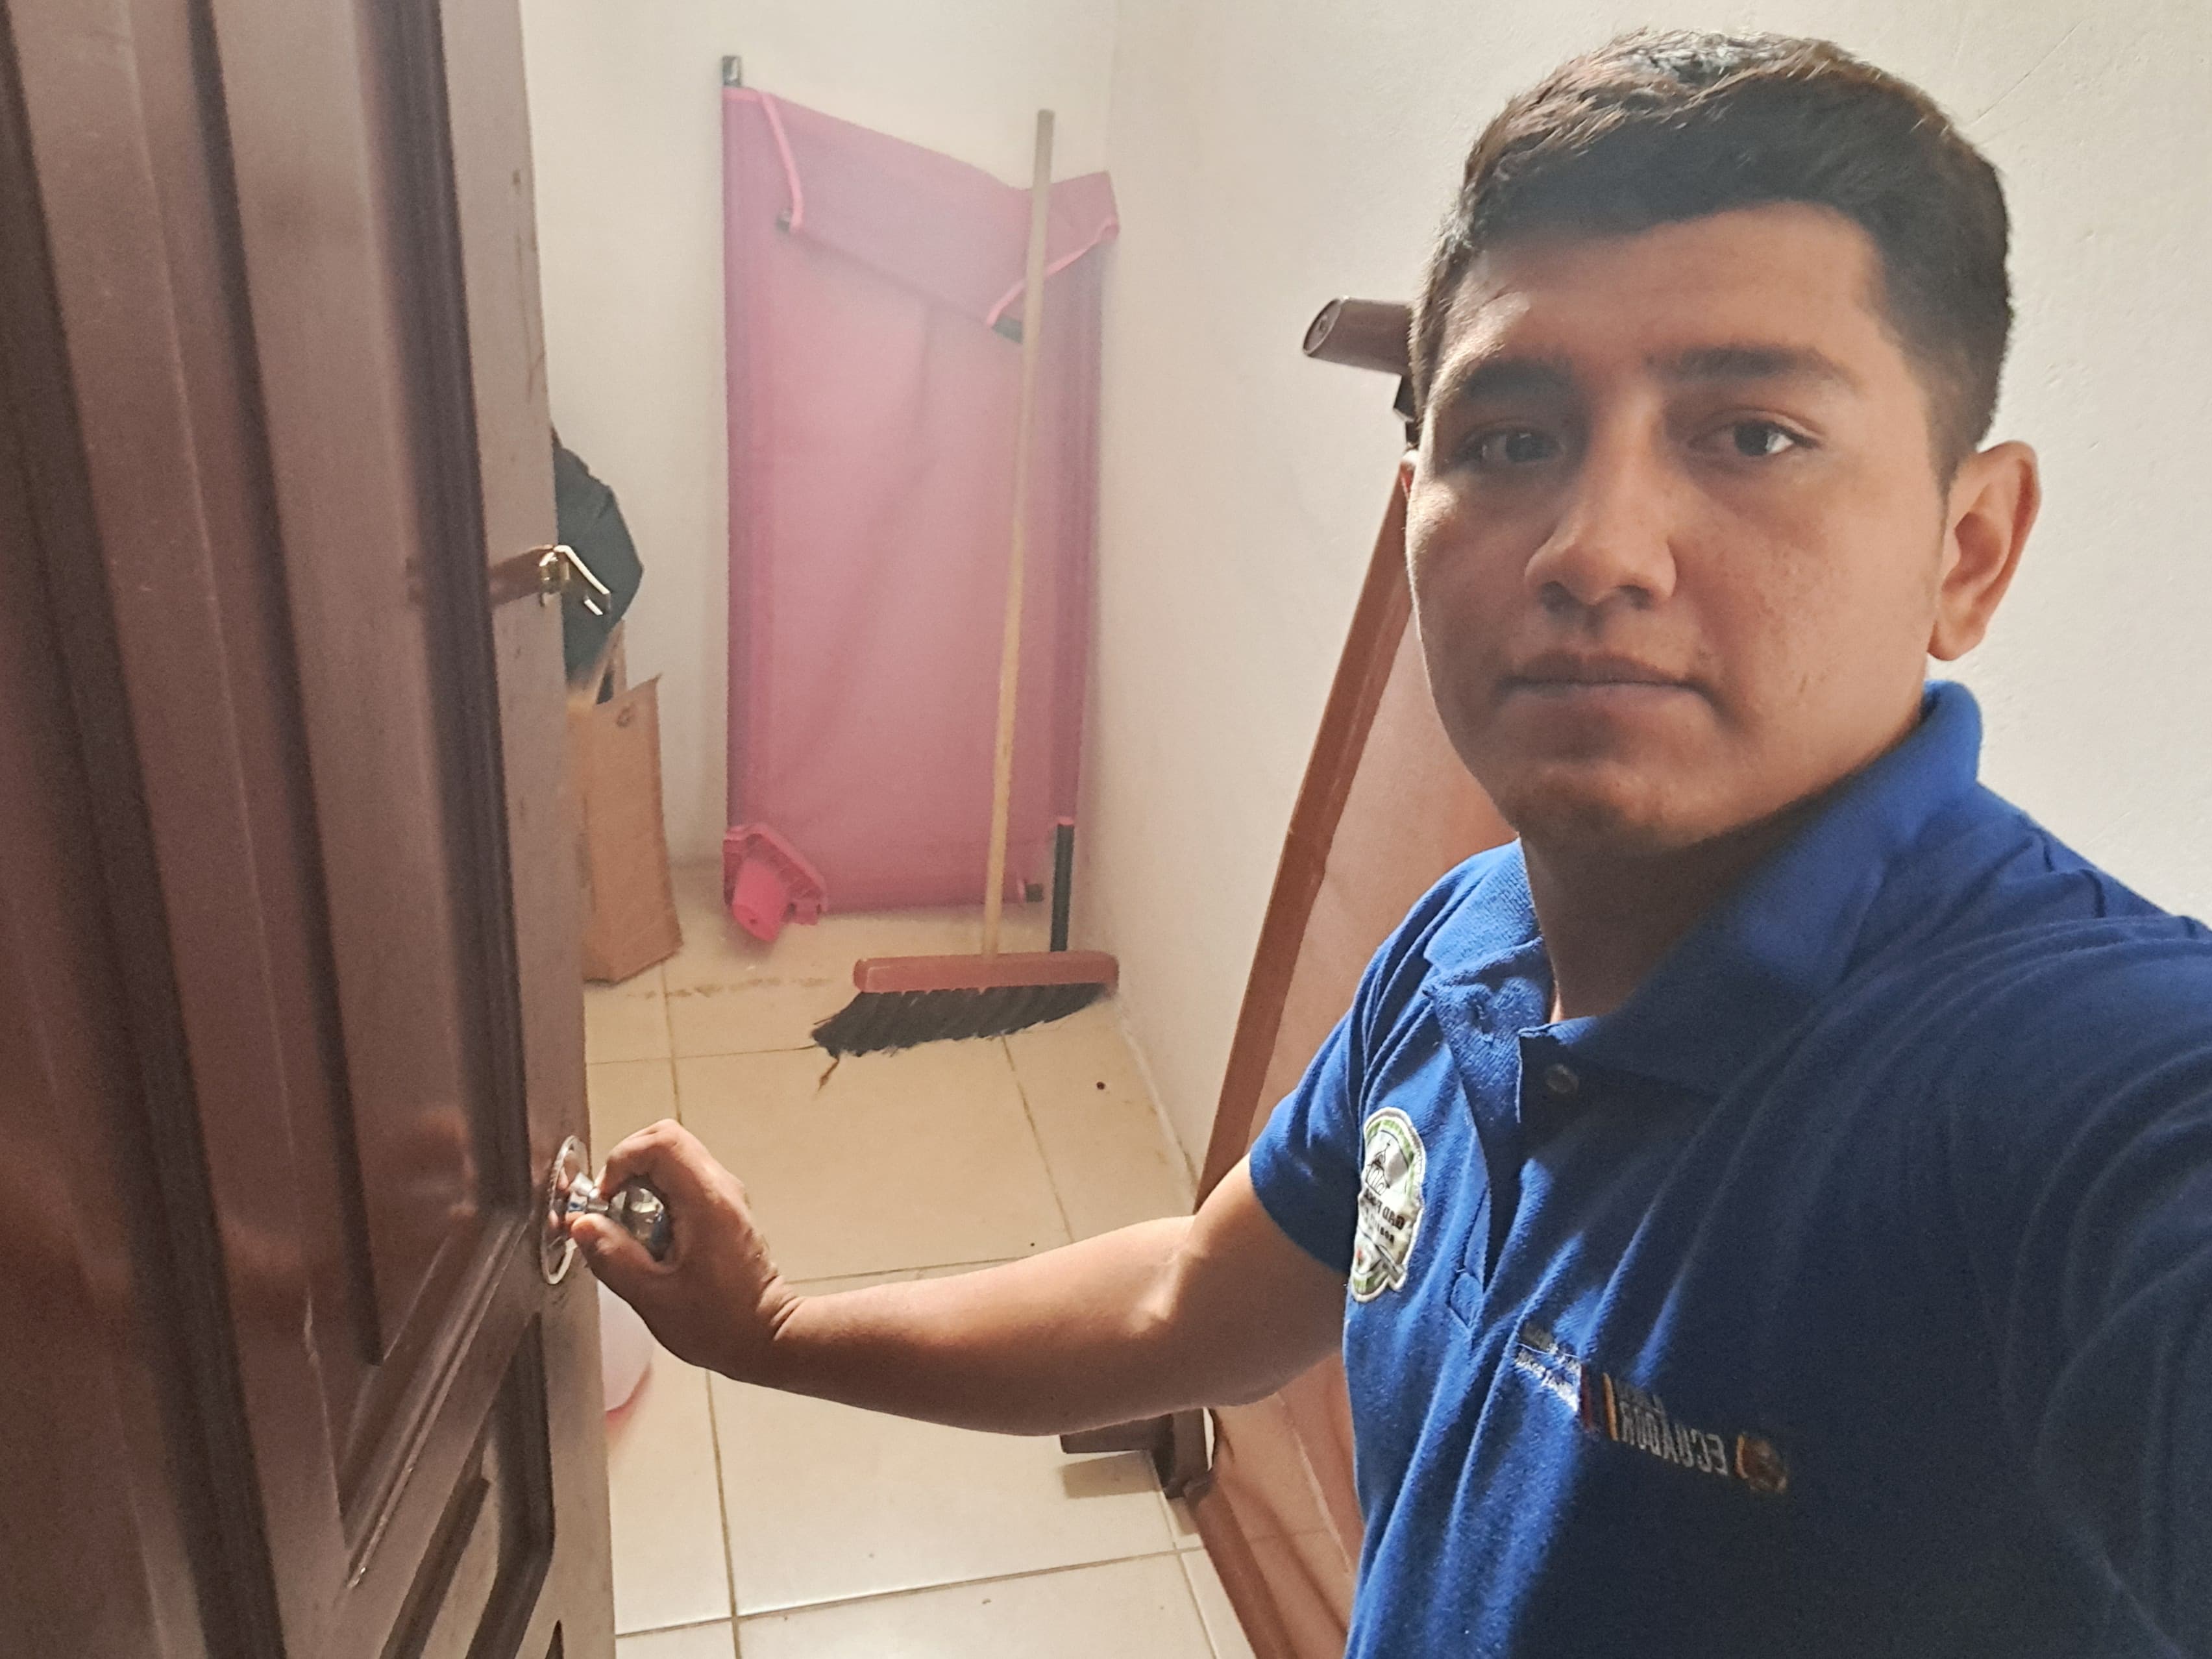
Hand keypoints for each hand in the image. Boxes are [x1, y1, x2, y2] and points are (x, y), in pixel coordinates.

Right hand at [572, 1119, 797, 1383]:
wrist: (765, 1338)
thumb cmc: (718, 1324)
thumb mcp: (652, 1297)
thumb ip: (613, 1256)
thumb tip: (582, 1224)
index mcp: (707, 1201)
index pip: (661, 1141)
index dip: (621, 1160)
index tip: (604, 1199)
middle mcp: (720, 1189)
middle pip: (666, 1141)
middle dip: (626, 1168)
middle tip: (611, 1211)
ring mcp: (725, 1197)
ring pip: (673, 1161)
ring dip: (640, 1186)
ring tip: (629, 1232)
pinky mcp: (722, 1210)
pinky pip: (682, 1183)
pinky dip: (656, 1199)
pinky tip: (650, 1241)